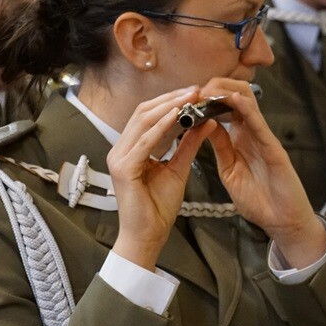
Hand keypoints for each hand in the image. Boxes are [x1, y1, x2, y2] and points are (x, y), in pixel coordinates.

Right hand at [107, 87, 213, 270]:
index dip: (171, 101)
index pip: (149, 116)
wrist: (148, 236)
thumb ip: (188, 145)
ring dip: (169, 106)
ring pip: (143, 121)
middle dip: (172, 98)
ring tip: (191, 96)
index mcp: (131, 148)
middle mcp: (120, 149)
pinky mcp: (123, 168)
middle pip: (144, 112)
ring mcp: (119, 157)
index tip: (195, 92)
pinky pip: (144, 141)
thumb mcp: (178, 169)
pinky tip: (178, 116)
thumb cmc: (159, 207)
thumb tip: (206, 122)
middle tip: (196, 89)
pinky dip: (161, 127)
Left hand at [198, 78, 325, 267]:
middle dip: (216, 87)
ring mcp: (265, 139)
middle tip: (195, 88)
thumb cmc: (259, 199)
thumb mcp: (230, 170)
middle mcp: (253, 133)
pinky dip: (247, 109)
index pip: (225, 107)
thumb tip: (204, 125)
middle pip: (237, 96)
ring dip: (228, 91)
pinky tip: (235, 99)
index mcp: (241, 138)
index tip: (188, 95)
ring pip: (248, 103)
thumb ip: (221, 147)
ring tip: (209, 88)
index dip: (207, 97)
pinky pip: (260, 125)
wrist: (282, 222)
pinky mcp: (274, 150)